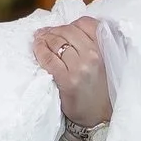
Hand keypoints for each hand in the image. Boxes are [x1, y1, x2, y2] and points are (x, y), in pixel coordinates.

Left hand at [33, 17, 110, 140]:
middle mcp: (94, 56)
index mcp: (104, 49)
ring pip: (57, 42)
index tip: (61, 29)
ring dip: (44, 38)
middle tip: (44, 34)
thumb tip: (68, 30)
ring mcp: (80, 67)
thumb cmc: (99, 90)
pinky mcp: (66, 79)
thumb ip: (93, 46)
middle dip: (54, 30)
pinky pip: (48, 58)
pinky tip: (36, 48)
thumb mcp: (103, 63)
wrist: (97, 117)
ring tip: (38, 39)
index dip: (70, 24)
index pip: (86, 24)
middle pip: (68, 31)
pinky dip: (39, 50)